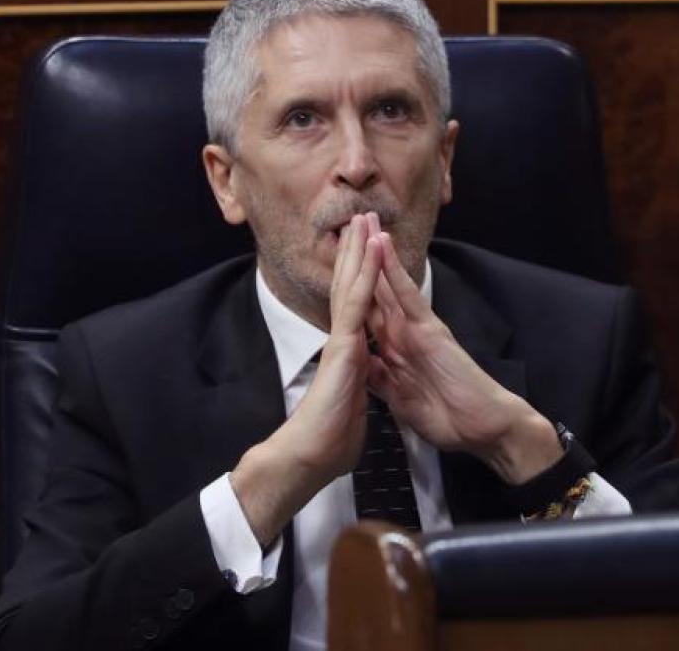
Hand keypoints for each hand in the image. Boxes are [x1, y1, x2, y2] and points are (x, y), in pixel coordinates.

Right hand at [231, 213, 382, 543]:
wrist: (308, 460)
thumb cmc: (327, 446)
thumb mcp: (349, 414)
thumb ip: (352, 396)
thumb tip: (353, 398)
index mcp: (350, 357)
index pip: (358, 310)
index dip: (361, 280)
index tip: (365, 254)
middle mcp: (344, 343)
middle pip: (351, 288)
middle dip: (355, 254)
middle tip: (359, 219)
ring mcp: (342, 342)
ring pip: (352, 286)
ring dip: (359, 251)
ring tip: (363, 219)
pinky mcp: (343, 347)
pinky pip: (357, 304)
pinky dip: (365, 274)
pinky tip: (370, 249)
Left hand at [365, 230, 562, 484]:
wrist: (480, 428)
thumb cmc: (448, 416)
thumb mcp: (401, 399)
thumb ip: (383, 380)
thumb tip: (365, 368)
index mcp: (393, 350)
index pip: (365, 313)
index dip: (348, 290)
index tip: (332, 268)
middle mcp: (402, 333)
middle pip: (374, 290)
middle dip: (358, 261)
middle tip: (346, 225)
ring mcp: (416, 328)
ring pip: (388, 283)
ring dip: (374, 252)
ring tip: (363, 220)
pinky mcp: (430, 330)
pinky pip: (407, 295)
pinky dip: (394, 270)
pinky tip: (383, 246)